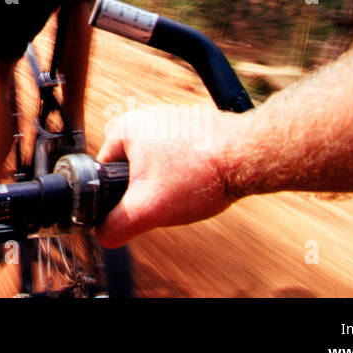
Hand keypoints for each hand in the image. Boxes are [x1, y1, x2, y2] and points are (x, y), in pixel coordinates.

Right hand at [94, 109, 240, 247]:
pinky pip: (181, 157)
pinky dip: (189, 172)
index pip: (104, 170)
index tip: (139, 206)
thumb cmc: (199, 174)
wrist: (249, 156)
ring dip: (170, 182)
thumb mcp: (147, 209)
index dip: (117, 196)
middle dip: (147, 190)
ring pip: (159, 164)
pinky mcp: (196, 126)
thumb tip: (103, 234)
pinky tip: (203, 182)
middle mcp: (146, 117)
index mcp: (125, 128)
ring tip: (188, 190)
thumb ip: (116, 225)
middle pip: (133, 169)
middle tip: (166, 201)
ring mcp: (172, 119)